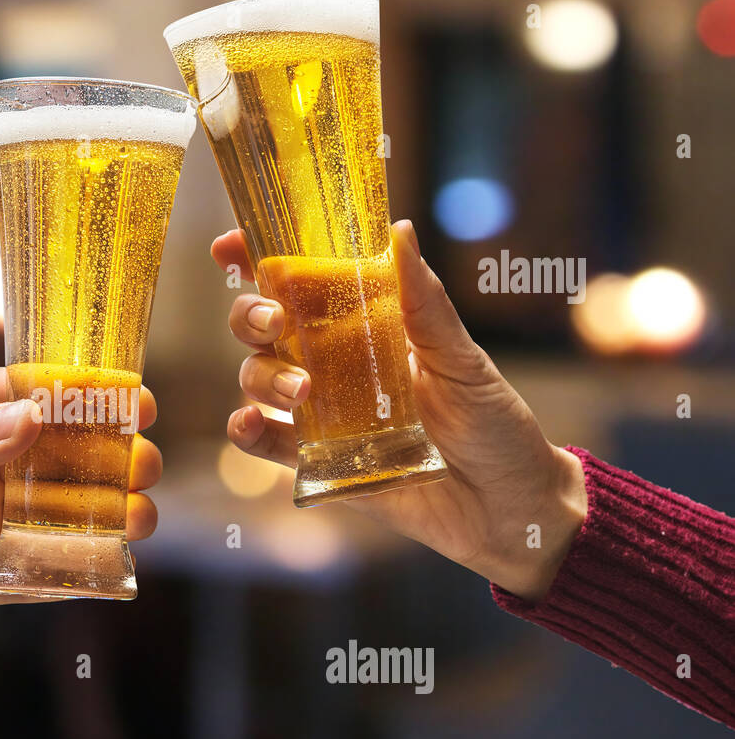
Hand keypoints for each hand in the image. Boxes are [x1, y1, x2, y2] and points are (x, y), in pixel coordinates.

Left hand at [0, 367, 161, 683]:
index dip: (78, 399)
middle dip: (100, 461)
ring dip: (95, 516)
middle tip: (143, 466)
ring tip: (140, 516)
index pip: (23, 397)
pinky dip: (65, 571)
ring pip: (47, 517)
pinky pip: (25, 574)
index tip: (130, 401)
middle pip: (49, 459)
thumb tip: (31, 422)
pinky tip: (107, 565)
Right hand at [212, 220, 585, 601]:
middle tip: (274, 322)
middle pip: (265, 327)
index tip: (230, 246)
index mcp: (367, 325)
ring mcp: (321, 412)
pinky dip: (247, 429)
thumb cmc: (495, 424)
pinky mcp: (317, 461)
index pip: (302, 282)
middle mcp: (334, 364)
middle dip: (251, 315)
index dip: (258, 260)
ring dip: (262, 376)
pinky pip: (268, 441)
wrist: (508, 506)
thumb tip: (399, 232)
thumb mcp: (463, 360)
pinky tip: (250, 422)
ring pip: (258, 378)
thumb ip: (425, 305)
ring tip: (300, 391)